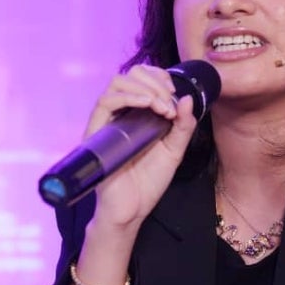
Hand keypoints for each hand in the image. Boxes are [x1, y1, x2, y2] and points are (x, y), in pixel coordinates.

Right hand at [84, 64, 197, 230]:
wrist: (132, 210)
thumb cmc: (148, 182)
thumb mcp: (174, 150)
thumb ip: (183, 126)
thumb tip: (187, 98)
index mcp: (137, 114)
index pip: (142, 78)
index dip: (160, 77)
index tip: (175, 94)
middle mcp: (120, 114)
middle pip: (130, 75)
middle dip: (155, 81)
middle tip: (170, 103)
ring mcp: (107, 122)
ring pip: (117, 83)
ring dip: (145, 88)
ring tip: (162, 107)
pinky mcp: (96, 132)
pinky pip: (105, 102)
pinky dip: (129, 97)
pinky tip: (148, 105)